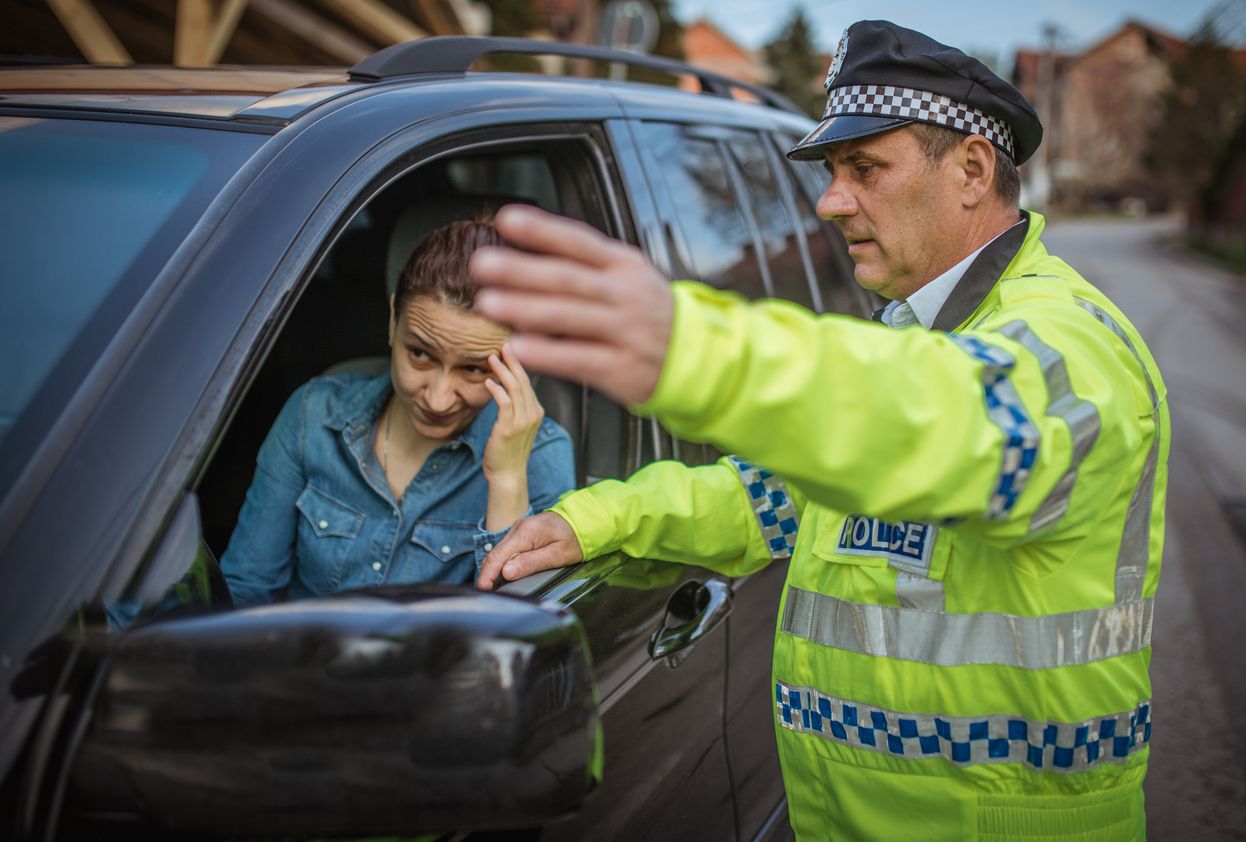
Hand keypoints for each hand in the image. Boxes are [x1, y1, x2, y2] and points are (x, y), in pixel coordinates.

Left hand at [469, 205, 673, 405]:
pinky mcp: (622, 369)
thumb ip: (583, 266)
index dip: (542, 230)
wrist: (694, 357)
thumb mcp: (627, 276)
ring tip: (488, 303)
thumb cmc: (646, 313)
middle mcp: (624, 295)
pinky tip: (518, 347)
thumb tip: (524, 257)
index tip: (506, 220)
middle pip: (567, 278)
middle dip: (521, 270)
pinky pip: (579, 359)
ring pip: (569, 317)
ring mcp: (625, 332)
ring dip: (525, 309)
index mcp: (623, 265)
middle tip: (483, 264)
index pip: (579, 241)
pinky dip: (547, 353)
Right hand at [476, 512, 583, 589]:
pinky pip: (508, 549)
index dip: (487, 574)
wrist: (584, 520)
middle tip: (485, 591)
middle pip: (495, 554)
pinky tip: (503, 573)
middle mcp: (518, 528)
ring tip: (491, 586)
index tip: (482, 588)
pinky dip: (503, 561)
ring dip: (494, 568)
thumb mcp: (557, 555)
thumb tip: (506, 572)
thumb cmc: (575, 537)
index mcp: (526, 533)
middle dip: (487, 573)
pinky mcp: (522, 533)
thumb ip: (530, 563)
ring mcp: (519, 529)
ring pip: (500, 551)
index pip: (498, 556)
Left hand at [482, 344, 540, 530]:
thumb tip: (504, 388)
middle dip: (513, 360)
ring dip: (503, 370)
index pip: (529, 382)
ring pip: (515, 387)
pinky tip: (488, 381)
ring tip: (492, 358)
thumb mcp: (517, 426)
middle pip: (525, 380)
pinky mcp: (509, 427)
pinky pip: (504, 401)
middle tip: (503, 345)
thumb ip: (515, 407)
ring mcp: (523, 421)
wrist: (508, 475)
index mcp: (537, 411)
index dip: (519, 364)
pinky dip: (496, 389)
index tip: (510, 351)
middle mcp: (534, 414)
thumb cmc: (508, 451)